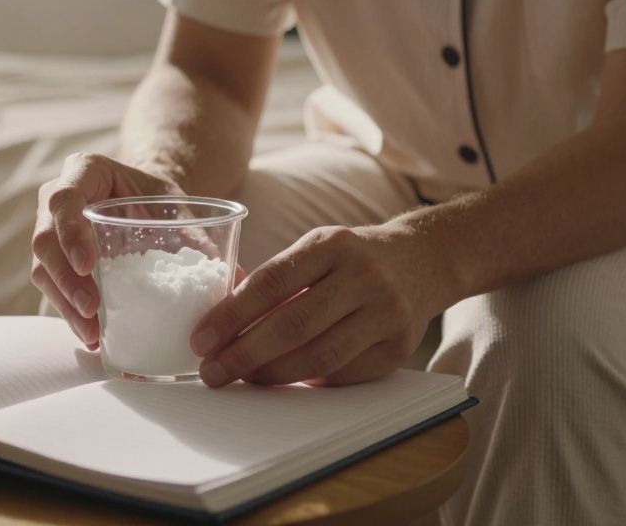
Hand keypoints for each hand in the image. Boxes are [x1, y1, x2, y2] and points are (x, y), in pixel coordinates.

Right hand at [32, 152, 180, 346]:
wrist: (144, 202)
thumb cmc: (158, 199)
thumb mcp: (177, 208)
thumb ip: (199, 238)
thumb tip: (238, 282)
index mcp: (84, 172)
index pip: (64, 200)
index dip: (71, 234)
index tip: (89, 266)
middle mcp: (56, 198)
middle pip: (45, 240)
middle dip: (66, 280)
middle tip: (93, 311)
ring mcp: (50, 230)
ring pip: (42, 269)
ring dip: (65, 303)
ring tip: (94, 333)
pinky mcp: (54, 261)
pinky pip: (51, 288)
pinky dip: (69, 313)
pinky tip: (93, 335)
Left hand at [189, 223, 456, 386]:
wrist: (424, 260)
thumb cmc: (353, 257)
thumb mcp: (317, 248)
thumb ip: (275, 276)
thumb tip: (218, 314)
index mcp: (331, 245)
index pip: (271, 282)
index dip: (231, 314)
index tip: (201, 339)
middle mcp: (362, 277)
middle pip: (293, 325)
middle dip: (244, 354)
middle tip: (213, 371)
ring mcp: (385, 314)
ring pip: (319, 356)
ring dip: (272, 374)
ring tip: (242, 378)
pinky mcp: (398, 349)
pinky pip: (342, 374)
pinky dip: (307, 380)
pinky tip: (283, 379)